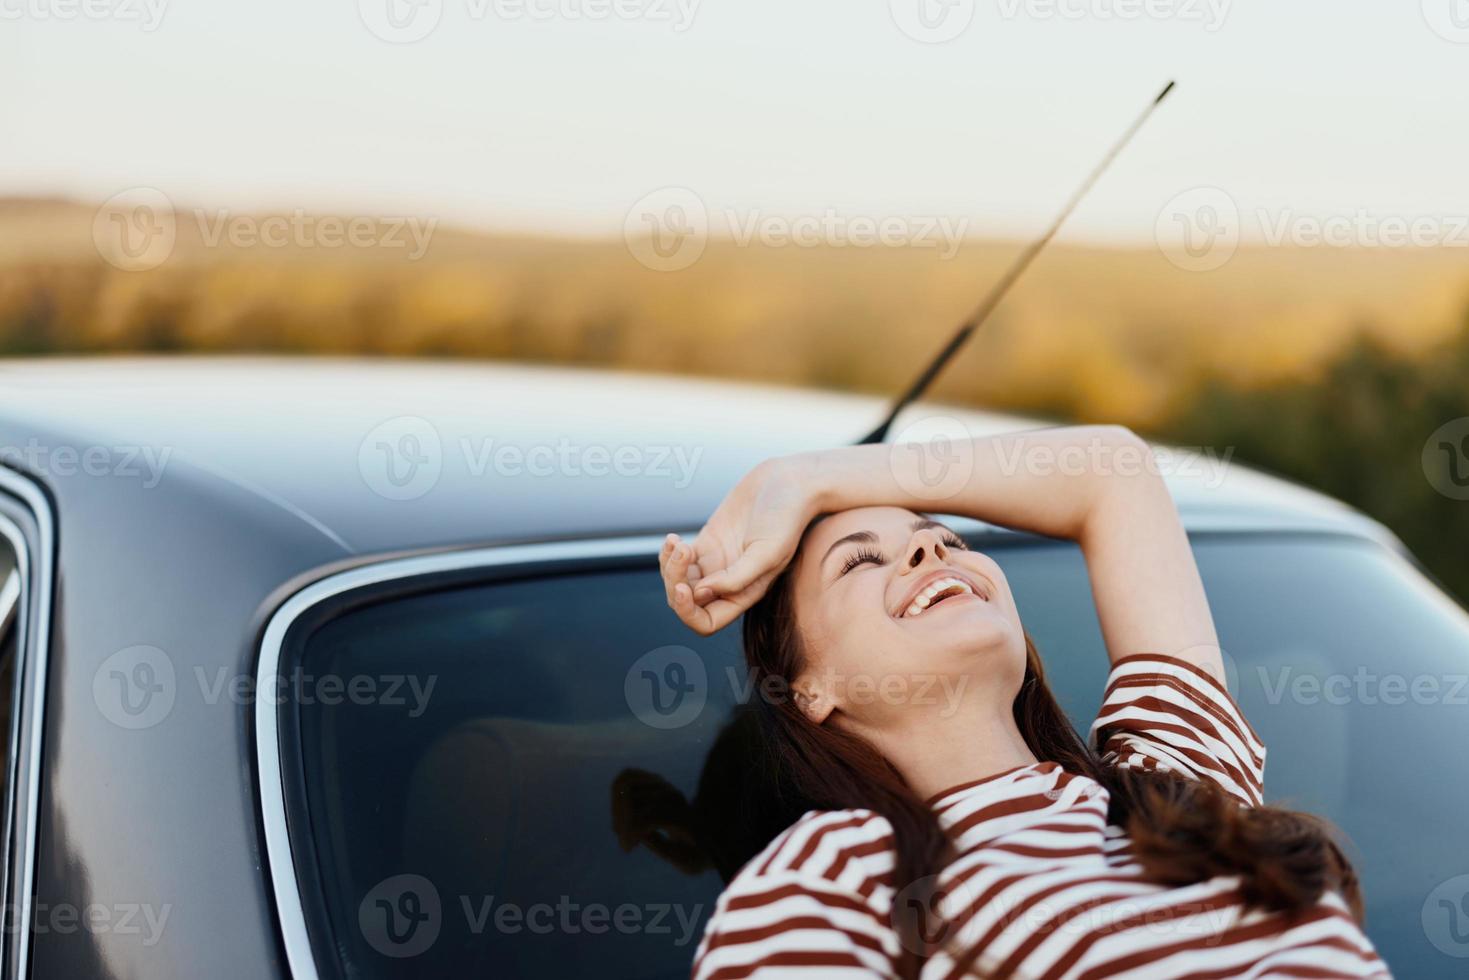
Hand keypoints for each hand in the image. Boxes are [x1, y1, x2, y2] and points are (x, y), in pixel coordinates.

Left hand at [660, 457, 814, 634]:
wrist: (789, 482)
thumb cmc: (787, 517)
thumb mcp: (768, 551)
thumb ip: (736, 579)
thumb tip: (701, 594)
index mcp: (746, 594)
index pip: (708, 622)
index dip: (689, 613)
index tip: (683, 588)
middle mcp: (729, 583)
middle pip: (688, 601)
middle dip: (675, 583)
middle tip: (681, 552)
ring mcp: (717, 563)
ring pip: (680, 581)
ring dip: (670, 567)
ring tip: (677, 543)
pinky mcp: (708, 542)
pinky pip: (679, 559)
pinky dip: (670, 553)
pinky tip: (674, 539)